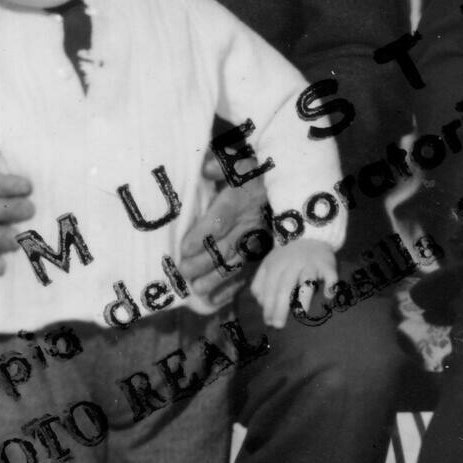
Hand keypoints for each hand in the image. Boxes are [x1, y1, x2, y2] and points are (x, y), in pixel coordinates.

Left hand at [176, 157, 265, 306]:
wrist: (279, 187)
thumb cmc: (250, 174)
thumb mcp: (237, 162)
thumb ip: (221, 165)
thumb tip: (206, 168)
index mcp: (242, 198)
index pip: (221, 218)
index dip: (203, 234)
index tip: (185, 247)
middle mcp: (250, 223)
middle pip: (227, 245)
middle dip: (205, 261)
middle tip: (184, 271)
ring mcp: (256, 242)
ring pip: (236, 263)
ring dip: (216, 278)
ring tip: (197, 290)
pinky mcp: (259, 256)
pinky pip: (246, 275)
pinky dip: (230, 289)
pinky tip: (214, 300)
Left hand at [251, 235, 339, 328]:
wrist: (309, 234)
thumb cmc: (286, 256)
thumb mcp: (268, 264)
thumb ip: (260, 283)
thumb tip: (260, 303)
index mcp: (276, 265)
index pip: (269, 288)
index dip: (268, 306)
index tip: (268, 322)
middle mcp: (292, 265)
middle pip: (285, 288)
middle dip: (281, 308)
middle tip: (279, 325)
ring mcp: (311, 264)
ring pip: (307, 281)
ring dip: (304, 298)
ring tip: (301, 314)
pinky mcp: (327, 264)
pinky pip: (331, 275)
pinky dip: (331, 285)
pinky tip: (329, 296)